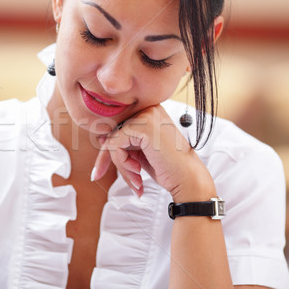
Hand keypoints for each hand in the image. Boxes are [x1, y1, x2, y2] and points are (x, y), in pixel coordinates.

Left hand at [92, 105, 215, 202]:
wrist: (188, 179)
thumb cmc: (167, 168)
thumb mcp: (140, 153)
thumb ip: (123, 144)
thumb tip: (100, 137)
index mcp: (150, 112)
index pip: (119, 127)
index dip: (110, 150)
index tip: (103, 170)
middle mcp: (149, 108)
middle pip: (113, 132)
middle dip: (110, 159)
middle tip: (121, 179)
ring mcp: (146, 115)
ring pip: (112, 139)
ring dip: (120, 165)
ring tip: (135, 179)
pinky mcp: (143, 126)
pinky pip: (115, 144)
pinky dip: (122, 162)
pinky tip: (137, 172)